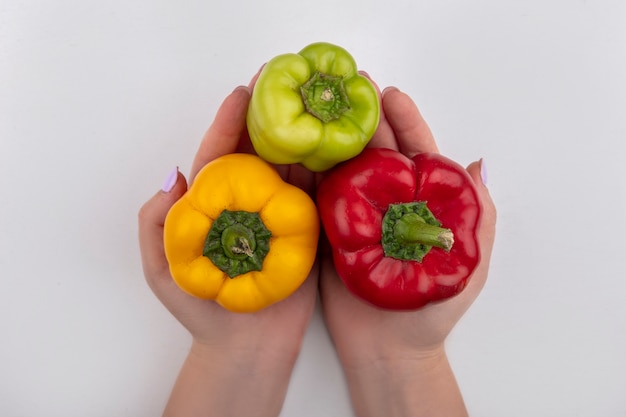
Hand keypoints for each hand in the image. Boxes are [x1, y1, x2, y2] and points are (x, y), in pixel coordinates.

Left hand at [138, 79, 317, 416]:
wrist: (246, 348)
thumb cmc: (201, 311)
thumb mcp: (162, 269)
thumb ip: (157, 222)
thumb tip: (173, 175)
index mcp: (214, 205)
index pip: (220, 153)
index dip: (228, 121)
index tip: (242, 91)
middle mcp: (248, 204)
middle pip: (259, 151)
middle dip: (270, 114)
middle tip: (284, 80)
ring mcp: (279, 216)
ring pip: (290, 167)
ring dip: (301, 135)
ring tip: (314, 105)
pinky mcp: (307, 231)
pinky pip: (316, 196)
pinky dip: (324, 170)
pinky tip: (333, 145)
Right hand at [318, 85, 496, 416]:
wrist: (389, 351)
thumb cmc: (433, 313)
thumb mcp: (470, 264)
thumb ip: (478, 216)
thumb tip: (477, 164)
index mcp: (421, 204)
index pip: (414, 152)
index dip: (405, 121)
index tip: (391, 94)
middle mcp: (386, 204)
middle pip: (374, 151)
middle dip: (363, 117)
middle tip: (347, 87)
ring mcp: (355, 217)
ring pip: (343, 168)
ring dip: (332, 137)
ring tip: (318, 110)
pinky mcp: (327, 234)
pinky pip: (316, 198)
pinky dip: (308, 173)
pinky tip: (299, 148)